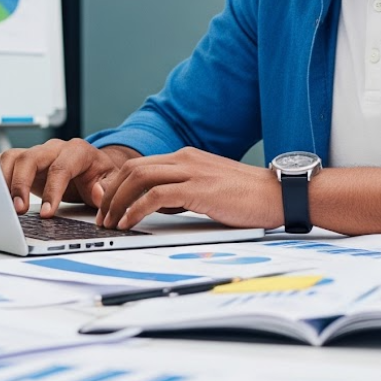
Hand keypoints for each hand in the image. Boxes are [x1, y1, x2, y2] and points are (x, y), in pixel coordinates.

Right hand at [0, 138, 134, 217]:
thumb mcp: (110, 181)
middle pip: (30, 158)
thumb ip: (107, 187)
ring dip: (5, 181)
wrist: (90, 169)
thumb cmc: (98, 176)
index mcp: (77, 151)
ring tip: (2, 205)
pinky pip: (4, 162)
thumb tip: (97, 193)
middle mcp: (54, 149)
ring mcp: (36, 152)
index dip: (52, 191)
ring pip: (14, 158)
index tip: (47, 213)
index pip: (61, 168)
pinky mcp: (23, 160)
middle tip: (18, 210)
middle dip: (21, 184)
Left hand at [96, 147, 282, 229]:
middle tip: (101, 216)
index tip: (106, 204)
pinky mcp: (198, 188)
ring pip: (139, 178)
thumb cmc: (248, 196)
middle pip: (132, 168)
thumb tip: (158, 205)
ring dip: (118, 202)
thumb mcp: (208, 188)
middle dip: (110, 193)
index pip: (139, 164)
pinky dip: (136, 209)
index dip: (116, 184)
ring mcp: (192, 171)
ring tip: (110, 222)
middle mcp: (185, 159)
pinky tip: (129, 223)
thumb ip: (183, 191)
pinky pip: (155, 196)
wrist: (278, 194)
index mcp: (186, 157)